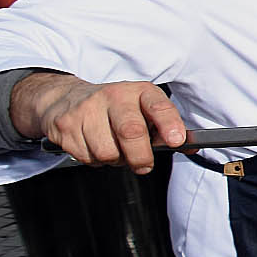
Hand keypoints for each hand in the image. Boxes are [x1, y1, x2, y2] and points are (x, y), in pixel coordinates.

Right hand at [11, 73, 186, 173]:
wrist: (65, 98)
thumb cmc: (115, 108)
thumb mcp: (143, 107)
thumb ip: (166, 127)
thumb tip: (191, 148)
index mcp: (138, 91)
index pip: (158, 105)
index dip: (169, 124)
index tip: (176, 141)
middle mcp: (113, 97)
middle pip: (131, 132)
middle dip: (141, 156)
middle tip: (144, 164)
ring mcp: (86, 110)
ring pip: (108, 152)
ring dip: (115, 160)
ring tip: (114, 148)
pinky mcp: (66, 126)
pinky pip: (87, 158)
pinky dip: (95, 160)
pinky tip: (94, 146)